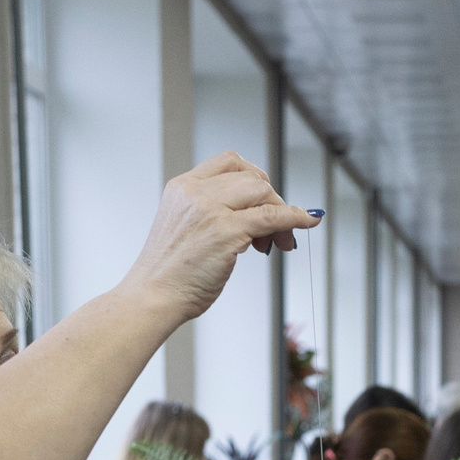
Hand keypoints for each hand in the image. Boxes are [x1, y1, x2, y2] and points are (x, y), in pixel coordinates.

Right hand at [124, 151, 321, 328]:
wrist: (152, 297)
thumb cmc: (170, 274)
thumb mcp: (184, 228)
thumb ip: (211, 213)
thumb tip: (256, 217)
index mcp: (182, 187)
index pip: (229, 162)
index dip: (254, 177)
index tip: (263, 199)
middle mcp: (195, 192)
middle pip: (251, 177)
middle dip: (271, 200)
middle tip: (273, 232)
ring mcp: (211, 210)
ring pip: (263, 192)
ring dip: (280, 213)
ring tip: (274, 243)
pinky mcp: (227, 232)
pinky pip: (272, 216)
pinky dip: (295, 218)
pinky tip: (307, 222)